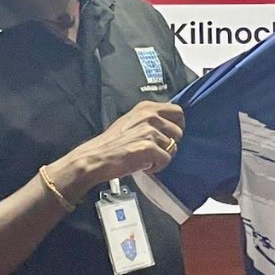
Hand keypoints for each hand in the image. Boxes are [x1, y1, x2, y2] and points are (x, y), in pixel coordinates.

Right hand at [55, 101, 184, 196]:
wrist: (96, 157)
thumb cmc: (112, 143)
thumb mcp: (132, 121)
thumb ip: (150, 119)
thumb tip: (169, 124)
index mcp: (146, 108)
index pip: (177, 111)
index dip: (177, 125)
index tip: (170, 134)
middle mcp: (150, 116)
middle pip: (178, 131)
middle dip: (169, 144)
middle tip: (154, 150)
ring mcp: (150, 131)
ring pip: (173, 147)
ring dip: (161, 156)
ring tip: (145, 157)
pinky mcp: (149, 147)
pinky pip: (166, 160)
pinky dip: (157, 166)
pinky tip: (143, 165)